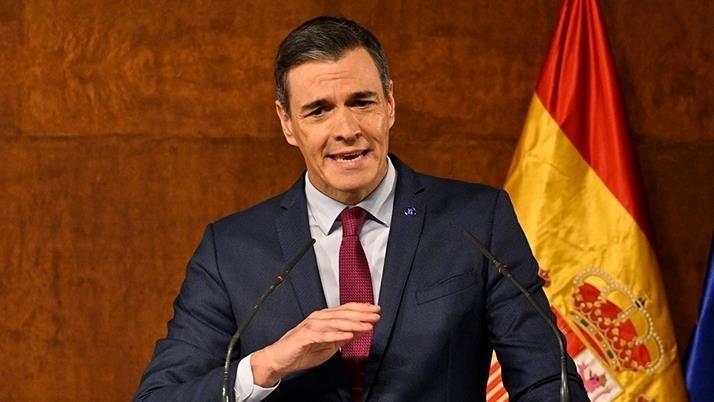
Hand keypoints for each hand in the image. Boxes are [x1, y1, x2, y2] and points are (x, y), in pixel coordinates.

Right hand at [250, 303, 380, 386]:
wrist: (279, 359)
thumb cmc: (302, 351)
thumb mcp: (330, 345)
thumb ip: (345, 336)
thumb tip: (362, 330)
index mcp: (324, 318)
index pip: (345, 310)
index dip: (361, 308)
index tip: (375, 309)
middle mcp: (318, 319)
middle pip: (343, 314)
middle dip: (361, 314)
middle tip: (376, 315)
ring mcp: (311, 326)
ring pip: (335, 323)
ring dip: (352, 324)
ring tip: (366, 326)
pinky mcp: (305, 337)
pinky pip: (323, 335)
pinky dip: (336, 335)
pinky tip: (348, 336)